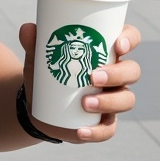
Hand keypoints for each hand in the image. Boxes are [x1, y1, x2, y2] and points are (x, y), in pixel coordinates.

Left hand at [19, 22, 141, 143]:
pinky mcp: (105, 123)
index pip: (129, 38)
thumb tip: (27, 29)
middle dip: (117, 74)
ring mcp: (113, 99)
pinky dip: (96, 132)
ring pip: (126, 100)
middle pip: (132, 71)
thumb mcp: (38, 57)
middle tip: (93, 77)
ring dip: (109, 101)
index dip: (129, 39)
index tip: (118, 45)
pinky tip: (80, 131)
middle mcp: (116, 74)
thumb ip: (33, 42)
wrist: (39, 105)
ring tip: (85, 102)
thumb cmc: (47, 72)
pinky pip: (108, 130)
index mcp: (105, 51)